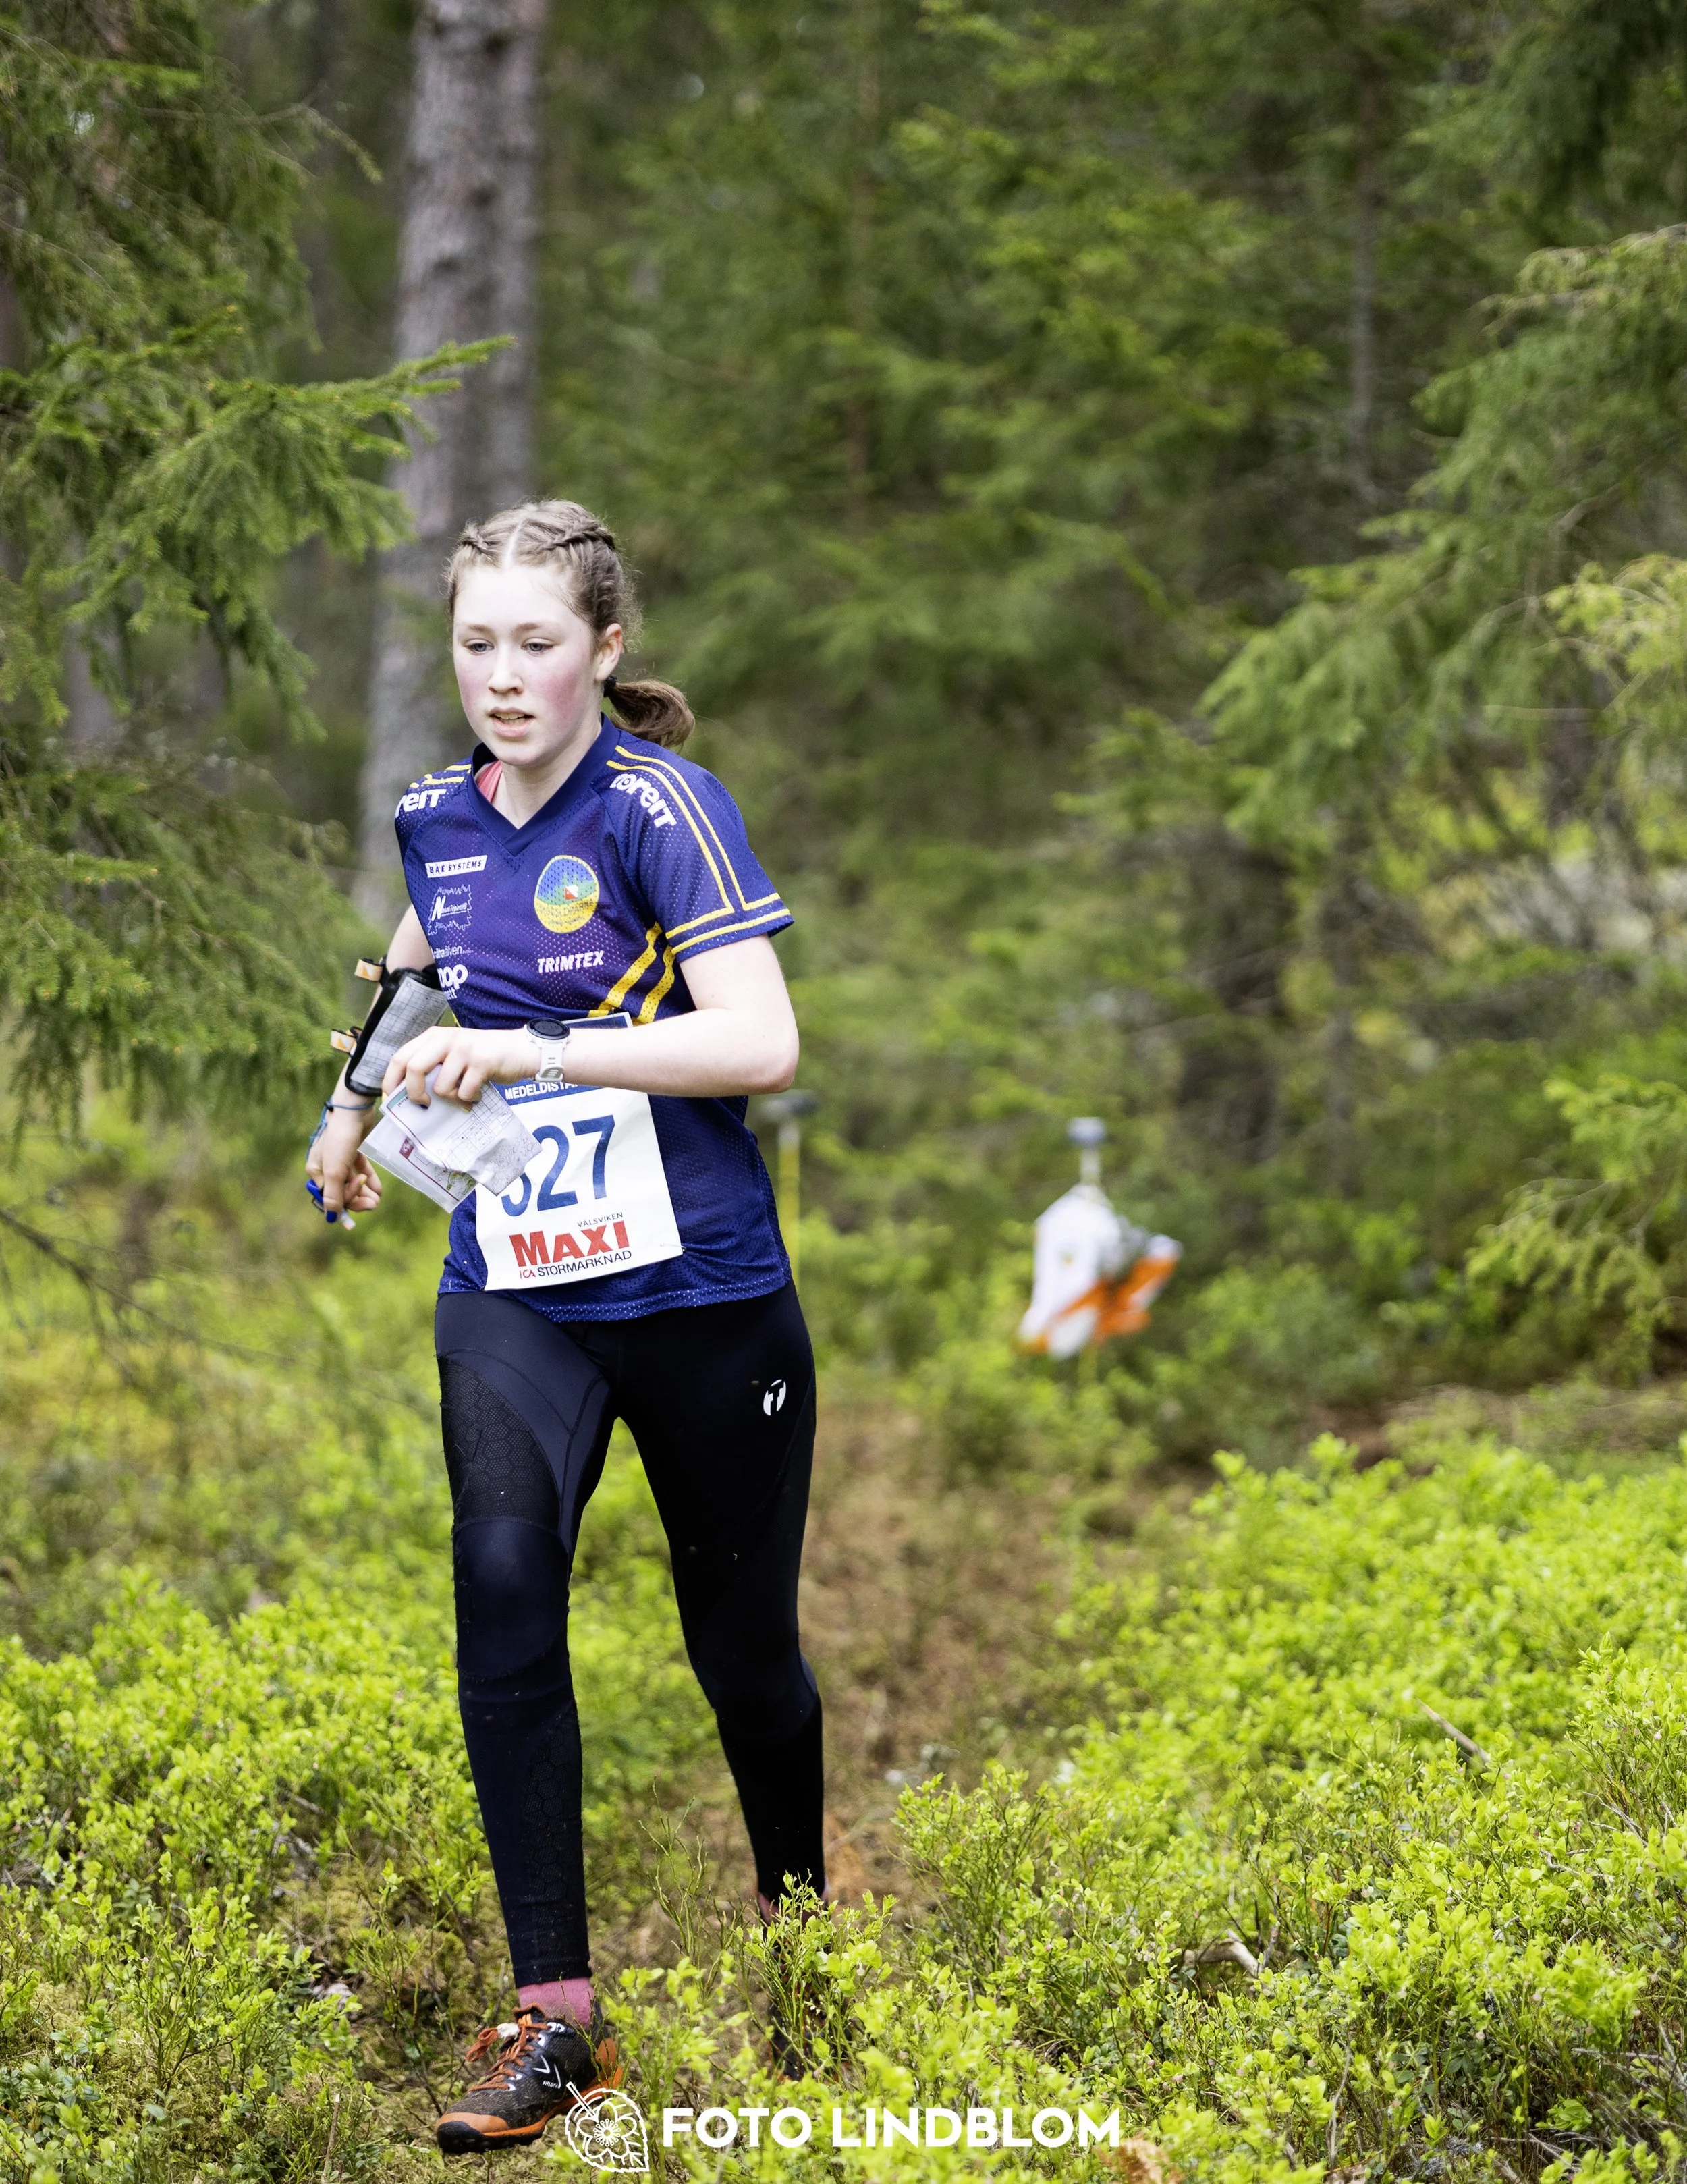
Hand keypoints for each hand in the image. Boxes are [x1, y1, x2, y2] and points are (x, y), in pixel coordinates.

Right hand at [308, 1104, 381, 1218]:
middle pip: (341, 1191)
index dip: (346, 1204)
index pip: (330, 1196)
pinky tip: (378, 1189)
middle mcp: (326, 1166)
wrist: (354, 1110)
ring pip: (352, 1182)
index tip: (363, 1205)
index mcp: (316, 1171)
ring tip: (377, 1200)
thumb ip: (334, 1193)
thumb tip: (333, 1216)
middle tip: (373, 1204)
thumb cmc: (340, 1139)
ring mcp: (340, 1159)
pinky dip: (368, 1180)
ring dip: (364, 1193)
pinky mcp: (353, 1152)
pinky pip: (360, 1170)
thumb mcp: (335, 1169)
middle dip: (357, 1199)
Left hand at [384, 1026, 536, 1107]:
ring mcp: (464, 1049)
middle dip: (414, 1094)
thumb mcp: (451, 1054)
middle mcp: (446, 1038)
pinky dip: (469, 1100)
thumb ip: (431, 1066)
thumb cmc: (481, 1057)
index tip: (391, 1101)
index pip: (400, 1057)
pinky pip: (464, 1092)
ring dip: (450, 1099)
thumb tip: (406, 1096)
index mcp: (433, 1036)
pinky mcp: (482, 1062)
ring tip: (463, 1095)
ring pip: (440, 1086)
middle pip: (413, 1068)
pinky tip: (477, 1093)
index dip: (391, 1081)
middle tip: (424, 1105)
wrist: (520, 1050)